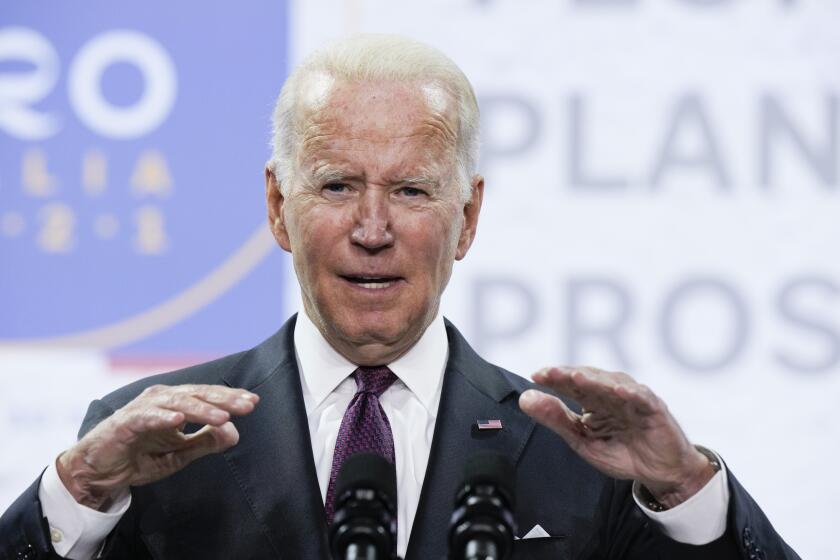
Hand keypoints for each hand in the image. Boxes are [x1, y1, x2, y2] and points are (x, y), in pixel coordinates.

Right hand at [57, 384, 258, 510]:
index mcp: (176, 404)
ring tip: (223, 417)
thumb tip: (234, 432)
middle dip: (224, 400)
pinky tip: (179, 419)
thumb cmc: (138, 457)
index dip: (230, 398)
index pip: (208, 397)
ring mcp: (144, 408)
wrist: (98, 472)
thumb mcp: (179, 454)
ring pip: (178, 402)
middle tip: (247, 405)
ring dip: (202, 409)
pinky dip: (163, 417)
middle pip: (198, 395)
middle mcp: (162, 400)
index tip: (254, 402)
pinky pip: (147, 416)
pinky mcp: (126, 422)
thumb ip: (205, 443)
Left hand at [518, 367, 714, 507]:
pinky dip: (630, 393)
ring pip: (612, 384)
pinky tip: (617, 391)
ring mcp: (633, 399)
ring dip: (594, 380)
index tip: (535, 376)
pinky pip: (642, 398)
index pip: (571, 384)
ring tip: (576, 378)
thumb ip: (556, 420)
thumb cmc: (622, 452)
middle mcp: (612, 393)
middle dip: (568, 375)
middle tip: (549, 373)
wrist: (660, 472)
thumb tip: (526, 399)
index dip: (554, 378)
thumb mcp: (582, 440)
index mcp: (593, 399)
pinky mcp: (654, 409)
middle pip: (588, 379)